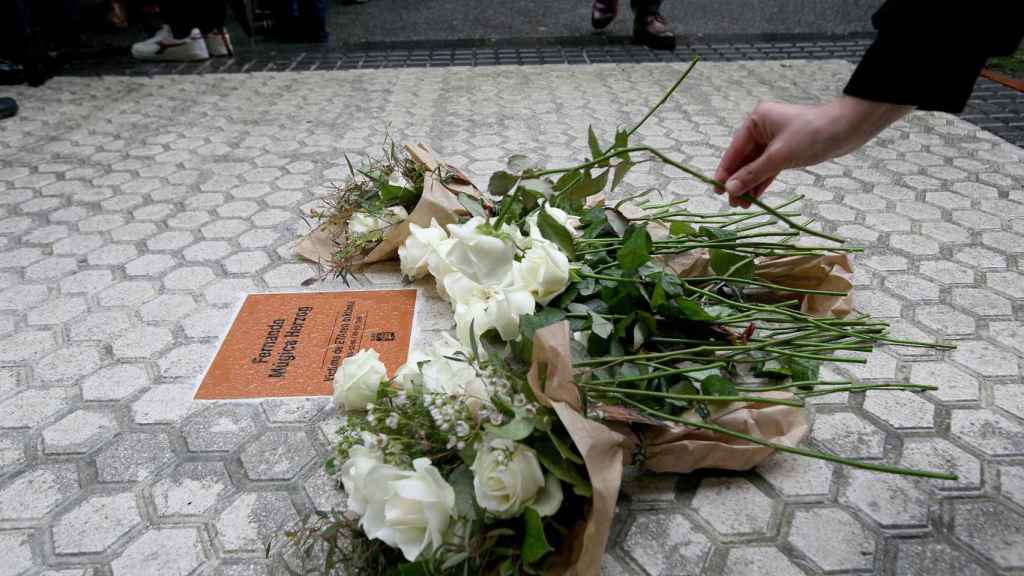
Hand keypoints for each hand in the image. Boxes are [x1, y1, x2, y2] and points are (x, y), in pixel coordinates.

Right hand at [714, 96, 912, 207]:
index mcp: (755, 121)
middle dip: (738, 182)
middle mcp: (761, 128)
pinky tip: (755, 197)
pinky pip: (768, 168)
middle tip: (732, 204)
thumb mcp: (779, 156)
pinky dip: (762, 181)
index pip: (734, 150)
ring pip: (755, 166)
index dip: (725, 172)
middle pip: (743, 159)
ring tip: (742, 205)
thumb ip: (753, 173)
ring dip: (749, 184)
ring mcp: (774, 140)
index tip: (716, 191)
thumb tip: (731, 189)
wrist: (848, 128)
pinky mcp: (786, 150)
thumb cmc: (813, 134)